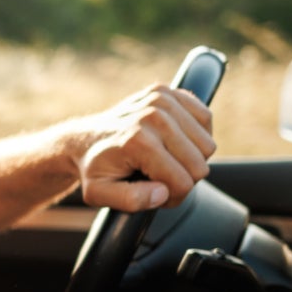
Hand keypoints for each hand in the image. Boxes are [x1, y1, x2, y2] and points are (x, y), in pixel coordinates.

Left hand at [74, 84, 214, 211]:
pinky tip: (174, 142)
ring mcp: (161, 99)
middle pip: (199, 164)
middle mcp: (153, 116)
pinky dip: (196, 135)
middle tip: (159, 178)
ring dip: (190, 158)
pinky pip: (205, 118)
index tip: (155, 194)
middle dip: (183, 179)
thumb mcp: (99, 193)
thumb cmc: (94, 168)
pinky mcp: (167, 91)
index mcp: (138, 141)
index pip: (183, 182)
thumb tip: (162, 193)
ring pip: (207, 144)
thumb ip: (131, 200)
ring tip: (164, 160)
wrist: (84, 139)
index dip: (173, 197)